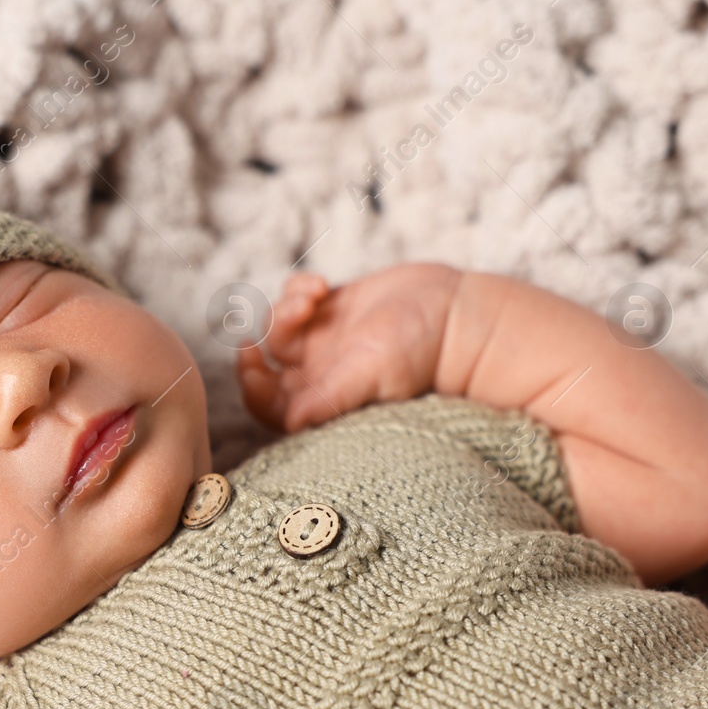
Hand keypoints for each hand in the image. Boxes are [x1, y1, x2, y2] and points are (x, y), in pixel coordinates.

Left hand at [237, 263, 463, 432]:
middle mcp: (317, 375)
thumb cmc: (419, 352)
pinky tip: (322, 284)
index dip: (252, 389)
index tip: (251, 360)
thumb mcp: (374, 374)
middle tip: (261, 328)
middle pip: (264, 369)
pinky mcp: (332, 309)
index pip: (270, 407)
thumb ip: (332, 397)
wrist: (456, 314)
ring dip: (286, 308)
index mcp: (322, 401)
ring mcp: (322, 341)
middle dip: (257, 347)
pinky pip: (294, 298)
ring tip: (316, 295)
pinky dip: (298, 288)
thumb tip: (291, 424)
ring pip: (276, 328)